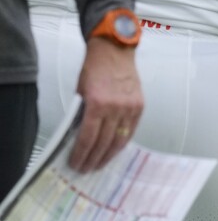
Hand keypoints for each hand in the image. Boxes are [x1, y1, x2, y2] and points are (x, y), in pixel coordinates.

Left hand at [73, 37, 143, 171]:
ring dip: (108, 155)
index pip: (88, 138)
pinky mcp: (139, 106)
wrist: (115, 52)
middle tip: (85, 169)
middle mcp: (115, 108)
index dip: (81, 154)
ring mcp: (130, 108)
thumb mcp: (80, 93)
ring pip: (119, 140)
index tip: (75, 164)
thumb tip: (79, 137)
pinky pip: (130, 131)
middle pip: (103, 142)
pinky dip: (122, 143)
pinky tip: (114, 150)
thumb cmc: (94, 69)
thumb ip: (81, 115)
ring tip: (99, 164)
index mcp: (97, 104)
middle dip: (93, 159)